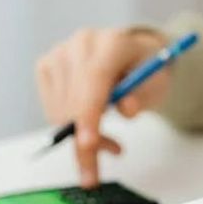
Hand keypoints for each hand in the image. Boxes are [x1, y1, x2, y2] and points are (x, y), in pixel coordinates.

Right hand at [35, 27, 170, 187]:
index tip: (88, 144)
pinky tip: (90, 123)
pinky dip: (70, 126)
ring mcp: (60, 53)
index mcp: (114, 42)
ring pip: (60, 110)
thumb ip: (143, 96)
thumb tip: (127, 108)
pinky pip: (51, 109)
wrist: (133, 54)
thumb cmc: (146, 71)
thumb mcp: (157, 85)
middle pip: (74, 99)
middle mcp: (82, 43)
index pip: (94, 78)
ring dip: (81, 136)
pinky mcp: (46, 66)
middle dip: (85, 140)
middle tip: (105, 161)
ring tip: (108, 140)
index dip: (88, 114)